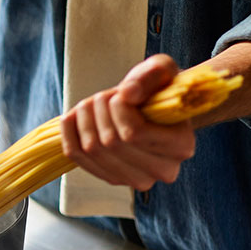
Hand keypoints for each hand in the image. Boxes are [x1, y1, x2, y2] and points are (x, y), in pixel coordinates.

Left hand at [59, 54, 196, 189]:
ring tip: (89, 104)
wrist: (151, 110)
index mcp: (181, 145)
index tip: (119, 93)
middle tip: (101, 96)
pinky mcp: (112, 179)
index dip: (118, 108)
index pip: (134, 133)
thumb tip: (127, 93)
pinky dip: (69, 134)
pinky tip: (72, 118)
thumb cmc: (159, 89)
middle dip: (99, 111)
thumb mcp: (162, 70)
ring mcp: (135, 179)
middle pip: (111, 143)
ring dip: (83, 121)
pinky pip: (78, 158)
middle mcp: (162, 170)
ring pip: (93, 150)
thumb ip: (151, 75)